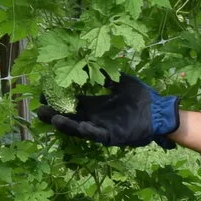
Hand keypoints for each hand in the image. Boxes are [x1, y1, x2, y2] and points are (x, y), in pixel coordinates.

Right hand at [39, 73, 178, 148]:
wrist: (160, 112)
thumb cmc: (142, 97)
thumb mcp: (122, 81)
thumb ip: (107, 75)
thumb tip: (90, 64)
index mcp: (96, 104)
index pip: (73, 102)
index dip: (59, 99)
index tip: (44, 94)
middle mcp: (96, 116)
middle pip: (70, 116)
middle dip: (55, 114)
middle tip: (39, 109)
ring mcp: (102, 127)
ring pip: (79, 127)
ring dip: (66, 124)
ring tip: (52, 118)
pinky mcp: (112, 136)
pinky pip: (97, 134)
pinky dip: (88, 130)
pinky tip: (79, 125)